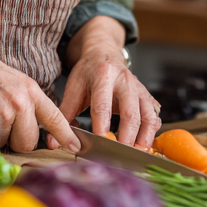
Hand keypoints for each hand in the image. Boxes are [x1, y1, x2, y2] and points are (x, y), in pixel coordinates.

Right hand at [0, 50, 79, 153]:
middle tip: (1, 127)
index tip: (75, 146)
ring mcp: (4, 110)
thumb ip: (22, 99)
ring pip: (8, 144)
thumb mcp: (8, 80)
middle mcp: (21, 100)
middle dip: (16, 142)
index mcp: (29, 89)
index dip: (65, 134)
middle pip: (29, 142)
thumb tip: (30, 126)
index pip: (53, 115)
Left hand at [47, 16, 161, 148]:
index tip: (100, 141)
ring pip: (147, 114)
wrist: (104, 53)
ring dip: (144, 135)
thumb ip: (63, 115)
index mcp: (103, 76)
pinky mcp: (147, 96)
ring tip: (136, 152)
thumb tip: (52, 142)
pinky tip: (144, 143)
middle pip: (130, 111)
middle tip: (120, 152)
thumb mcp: (73, 89)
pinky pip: (154, 115)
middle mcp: (124, 81)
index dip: (102, 123)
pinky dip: (152, 131)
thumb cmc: (87, 74)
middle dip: (127, 134)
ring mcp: (139, 88)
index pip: (102, 103)